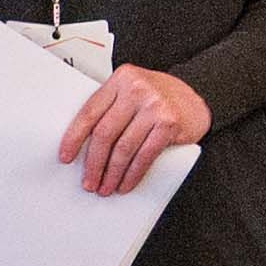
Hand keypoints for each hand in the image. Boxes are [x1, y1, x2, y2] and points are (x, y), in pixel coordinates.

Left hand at [56, 62, 208, 197]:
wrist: (199, 95)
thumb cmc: (162, 96)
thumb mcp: (133, 90)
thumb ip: (113, 106)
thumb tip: (84, 144)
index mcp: (121, 79)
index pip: (90, 111)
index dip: (74, 137)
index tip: (66, 156)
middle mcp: (137, 89)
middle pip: (105, 133)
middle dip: (94, 163)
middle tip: (89, 181)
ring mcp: (154, 106)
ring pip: (123, 148)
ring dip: (112, 173)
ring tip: (106, 186)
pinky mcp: (169, 124)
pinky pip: (144, 156)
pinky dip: (133, 174)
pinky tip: (126, 183)